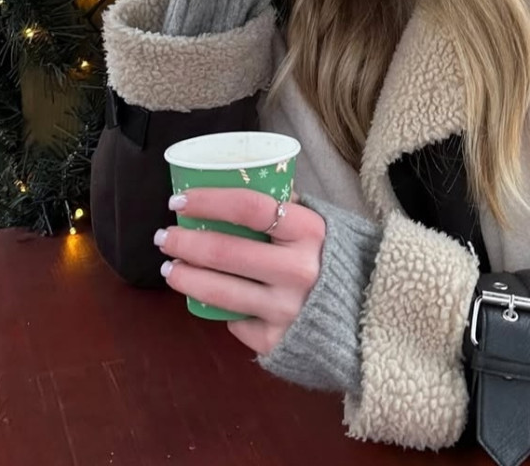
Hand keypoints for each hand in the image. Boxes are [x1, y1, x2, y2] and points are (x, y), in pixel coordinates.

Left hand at [155, 187, 326, 355]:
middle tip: (165, 235)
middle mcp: (297, 271)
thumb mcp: (320, 224)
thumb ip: (285, 208)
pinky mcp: (274, 341)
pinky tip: (212, 299)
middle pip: (224, 251)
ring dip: (184, 277)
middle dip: (185, 241)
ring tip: (170, 268)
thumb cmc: (334, 259)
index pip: (248, 207)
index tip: (179, 199)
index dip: (208, 201)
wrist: (365, 317)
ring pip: (217, 292)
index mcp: (309, 232)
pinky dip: (220, 308)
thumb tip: (235, 187)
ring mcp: (285, 310)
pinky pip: (233, 321)